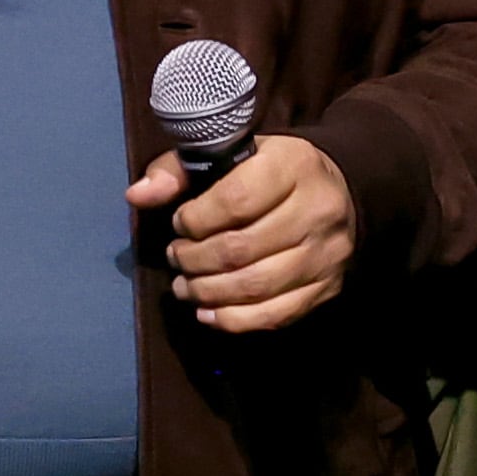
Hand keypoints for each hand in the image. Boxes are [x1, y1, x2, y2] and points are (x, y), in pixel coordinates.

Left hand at [131, 138, 356, 332]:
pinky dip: (233, 320)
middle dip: (194, 260)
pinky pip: (274, 315)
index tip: (181, 223)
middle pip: (240, 249)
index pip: (236, 201)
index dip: (195, 220)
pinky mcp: (328, 287)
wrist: (339, 193)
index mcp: (293, 165)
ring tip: (185, 287)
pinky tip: (208, 312)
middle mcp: (318, 209)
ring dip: (207, 293)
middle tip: (177, 259)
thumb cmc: (269, 172)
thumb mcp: (229, 156)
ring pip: (254, 286)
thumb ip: (178, 171)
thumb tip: (137, 196)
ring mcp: (327, 253)